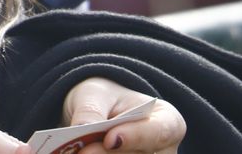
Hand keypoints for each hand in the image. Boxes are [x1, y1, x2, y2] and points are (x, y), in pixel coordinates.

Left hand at [62, 77, 183, 152]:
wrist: (95, 117)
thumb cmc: (103, 100)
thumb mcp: (94, 94)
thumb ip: (91, 110)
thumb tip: (81, 128)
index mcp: (166, 122)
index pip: (159, 132)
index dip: (136, 138)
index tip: (110, 139)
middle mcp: (162, 153)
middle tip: (81, 152)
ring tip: (75, 153)